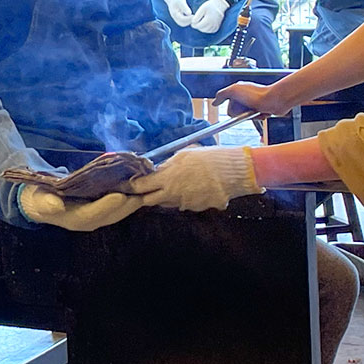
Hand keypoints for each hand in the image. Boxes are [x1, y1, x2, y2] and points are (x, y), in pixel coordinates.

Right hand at [18, 186, 143, 231]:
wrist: (40, 204)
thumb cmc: (40, 199)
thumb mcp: (39, 200)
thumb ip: (47, 203)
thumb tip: (56, 206)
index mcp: (74, 220)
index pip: (94, 214)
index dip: (107, 206)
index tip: (121, 196)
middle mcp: (89, 222)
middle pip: (111, 215)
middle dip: (127, 205)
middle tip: (141, 192)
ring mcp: (96, 218)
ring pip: (117, 212)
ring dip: (131, 203)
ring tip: (144, 189)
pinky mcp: (100, 211)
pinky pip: (117, 207)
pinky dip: (127, 199)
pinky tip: (136, 189)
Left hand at [124, 147, 260, 211]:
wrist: (233, 172)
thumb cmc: (209, 159)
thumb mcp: (183, 155)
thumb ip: (167, 165)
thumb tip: (158, 170)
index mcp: (166, 179)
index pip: (140, 187)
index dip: (133, 186)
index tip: (129, 184)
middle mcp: (172, 195)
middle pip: (149, 201)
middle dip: (146, 195)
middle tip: (147, 188)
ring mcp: (185, 204)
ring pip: (167, 203)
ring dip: (167, 196)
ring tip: (178, 183)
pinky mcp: (197, 208)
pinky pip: (185, 204)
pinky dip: (186, 198)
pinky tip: (194, 188)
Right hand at [162, 0, 193, 27]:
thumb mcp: (181, 1)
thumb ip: (185, 7)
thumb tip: (189, 14)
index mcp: (174, 13)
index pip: (182, 19)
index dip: (188, 18)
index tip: (194, 15)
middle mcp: (174, 17)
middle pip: (182, 23)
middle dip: (188, 21)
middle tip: (194, 17)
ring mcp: (176, 18)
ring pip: (183, 24)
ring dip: (188, 22)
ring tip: (193, 17)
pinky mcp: (178, 18)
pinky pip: (183, 22)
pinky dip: (188, 21)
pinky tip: (191, 17)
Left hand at [191, 0, 231, 34]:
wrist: (220, 5)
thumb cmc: (210, 5)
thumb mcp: (202, 8)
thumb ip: (197, 16)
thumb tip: (193, 22)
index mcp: (208, 20)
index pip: (198, 26)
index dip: (194, 24)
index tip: (192, 21)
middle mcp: (213, 24)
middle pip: (202, 29)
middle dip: (197, 26)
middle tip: (196, 21)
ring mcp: (216, 26)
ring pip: (206, 30)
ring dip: (201, 28)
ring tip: (200, 22)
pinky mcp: (217, 27)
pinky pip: (210, 31)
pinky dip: (207, 29)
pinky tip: (205, 24)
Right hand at [215, 80, 296, 115]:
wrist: (275, 100)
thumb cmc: (257, 94)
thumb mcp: (234, 90)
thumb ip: (222, 95)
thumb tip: (214, 102)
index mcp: (238, 91)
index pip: (229, 108)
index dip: (232, 109)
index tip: (237, 110)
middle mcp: (245, 97)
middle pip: (237, 114)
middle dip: (242, 114)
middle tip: (247, 108)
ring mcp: (253, 104)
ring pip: (247, 117)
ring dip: (251, 116)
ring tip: (256, 110)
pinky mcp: (261, 109)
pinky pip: (256, 118)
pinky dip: (258, 117)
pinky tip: (262, 112)